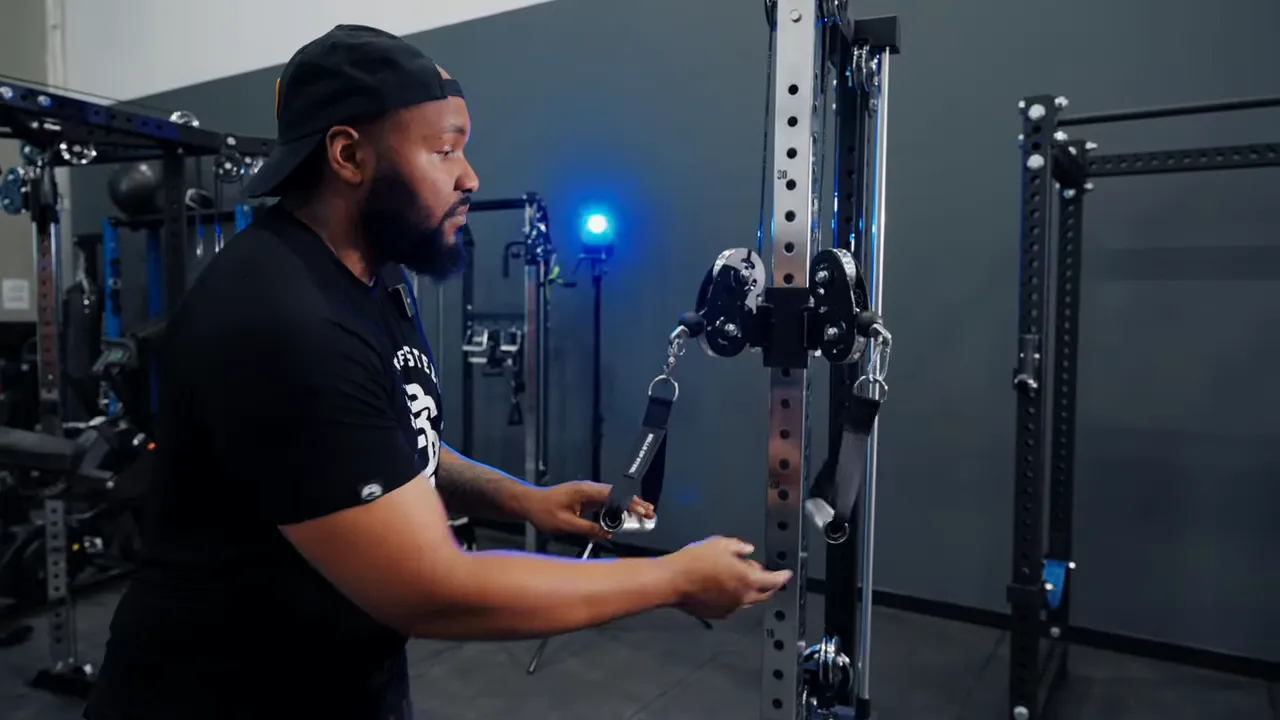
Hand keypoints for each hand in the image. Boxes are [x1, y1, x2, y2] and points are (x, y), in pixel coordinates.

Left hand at [524, 481, 654, 539]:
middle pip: (617, 495)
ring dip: (627, 506)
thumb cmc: (543, 511)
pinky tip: (624, 517)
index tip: (643, 510)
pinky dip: (616, 509)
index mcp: (585, 491)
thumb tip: (607, 533)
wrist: (529, 503)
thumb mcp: (566, 524)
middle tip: (650, 513)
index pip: (614, 495)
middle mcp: (588, 489)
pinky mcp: (584, 498)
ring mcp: (586, 493)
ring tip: (643, 514)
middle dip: (634, 503)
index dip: (630, 503)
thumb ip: (588, 528)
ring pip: (612, 498)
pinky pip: (604, 503)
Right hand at [666, 536, 792, 619]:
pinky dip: (734, 597)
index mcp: (748, 579)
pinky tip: (723, 587)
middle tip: (766, 575)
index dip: (783, 576)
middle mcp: (742, 597)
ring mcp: (730, 608)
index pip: (774, 580)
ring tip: (738, 577)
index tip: (787, 574)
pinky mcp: (717, 614)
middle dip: (769, 586)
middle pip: (764, 594)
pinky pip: (732, 606)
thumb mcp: (720, 544)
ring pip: (748, 600)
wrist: (673, 581)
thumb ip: (739, 547)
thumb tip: (747, 550)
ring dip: (750, 590)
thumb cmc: (694, 561)